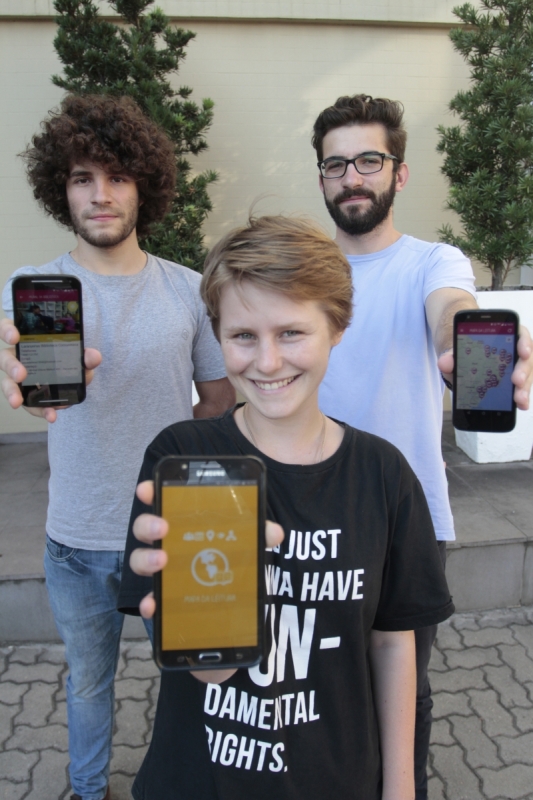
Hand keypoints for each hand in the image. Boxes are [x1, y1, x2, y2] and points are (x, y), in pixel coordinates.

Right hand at [0, 318, 101, 421]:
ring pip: (7, 383)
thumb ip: (86, 357)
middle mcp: (17, 357)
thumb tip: (93, 356)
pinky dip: (39, 410)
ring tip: (17, 402)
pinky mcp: (25, 396)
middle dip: (11, 366)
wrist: (73, 382)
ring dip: (12, 392)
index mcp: (27, 340)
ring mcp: (17, 378)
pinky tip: (50, 415)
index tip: (15, 336)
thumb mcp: (80, 359)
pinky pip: (27, 404)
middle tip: (20, 374)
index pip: (8, 328)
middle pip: (5, 358)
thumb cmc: (69, 362)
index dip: (7, 330)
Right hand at [130, 479, 284, 618]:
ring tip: (162, 561)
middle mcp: (166, 541)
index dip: (150, 492)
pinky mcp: (164, 597)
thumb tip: (274, 532)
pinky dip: (149, 603)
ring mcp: (162, 570)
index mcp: (182, 521)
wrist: (230, 597)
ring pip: (140, 560)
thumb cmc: (229, 553)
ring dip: (146, 559)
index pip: (161, 500)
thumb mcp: (245, 539)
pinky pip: (150, 599)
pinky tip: (153, 605)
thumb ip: (257, 531)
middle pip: (144, 528)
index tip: (147, 488)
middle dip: (148, 524)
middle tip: (163, 526)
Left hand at [438, 324, 532, 410]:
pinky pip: (521, 388)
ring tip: (519, 399)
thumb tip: (444, 362)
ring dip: (524, 387)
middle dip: (523, 370)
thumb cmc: (464, 352)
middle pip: (526, 358)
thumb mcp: (455, 352)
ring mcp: (516, 366)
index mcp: (504, 335)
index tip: (523, 352)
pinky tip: (520, 405)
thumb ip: (450, 355)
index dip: (524, 342)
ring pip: (526, 375)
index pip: (520, 334)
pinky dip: (521, 397)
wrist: (461, 360)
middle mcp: (515, 350)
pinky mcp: (514, 382)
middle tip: (517, 381)